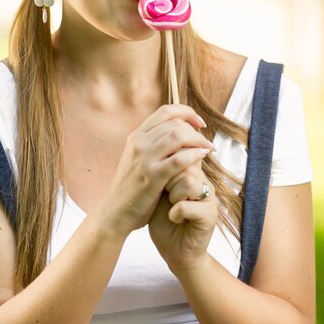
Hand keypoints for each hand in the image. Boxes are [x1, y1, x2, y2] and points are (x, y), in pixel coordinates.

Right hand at [95, 105, 214, 238]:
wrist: (115, 212)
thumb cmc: (131, 188)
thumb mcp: (137, 159)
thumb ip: (153, 145)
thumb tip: (178, 133)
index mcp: (136, 136)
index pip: (166, 111)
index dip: (187, 113)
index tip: (199, 123)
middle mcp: (139, 143)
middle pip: (175, 123)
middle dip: (196, 130)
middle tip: (206, 141)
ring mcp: (144, 158)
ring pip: (179, 136)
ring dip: (199, 140)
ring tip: (209, 149)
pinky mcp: (152, 176)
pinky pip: (179, 159)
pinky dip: (195, 155)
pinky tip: (203, 157)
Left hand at [149, 160, 217, 271]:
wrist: (173, 249)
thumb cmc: (162, 218)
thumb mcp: (159, 188)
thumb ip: (163, 168)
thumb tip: (157, 144)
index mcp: (191, 171)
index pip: (182, 150)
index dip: (168, 161)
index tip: (161, 178)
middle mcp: (203, 181)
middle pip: (183, 162)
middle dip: (167, 179)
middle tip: (166, 194)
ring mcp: (209, 197)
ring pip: (187, 181)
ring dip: (172, 195)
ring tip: (171, 206)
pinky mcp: (210, 215)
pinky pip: (187, 205)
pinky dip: (174, 213)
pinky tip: (174, 218)